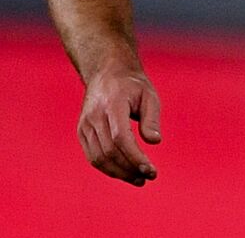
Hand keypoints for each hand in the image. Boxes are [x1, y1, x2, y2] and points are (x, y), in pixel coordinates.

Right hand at [77, 66, 161, 185]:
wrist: (107, 73)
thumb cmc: (133, 85)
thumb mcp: (149, 95)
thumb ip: (152, 118)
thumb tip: (154, 142)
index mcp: (112, 105)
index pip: (121, 138)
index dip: (135, 157)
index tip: (151, 170)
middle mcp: (94, 116)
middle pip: (109, 151)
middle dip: (130, 168)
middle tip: (148, 177)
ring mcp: (84, 125)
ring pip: (98, 158)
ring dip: (118, 173)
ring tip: (138, 179)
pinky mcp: (81, 131)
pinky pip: (92, 155)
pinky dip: (107, 168)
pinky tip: (124, 172)